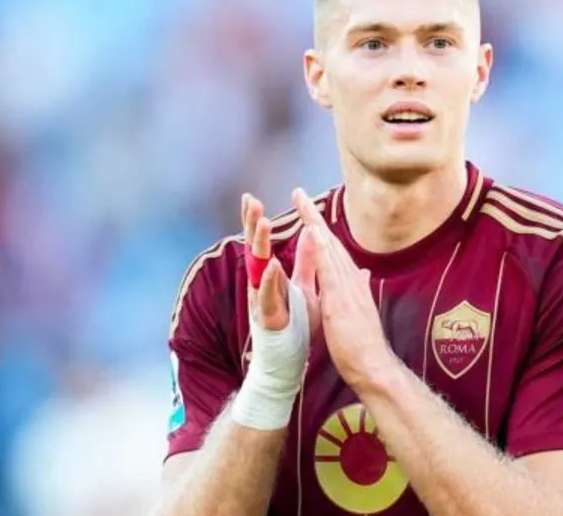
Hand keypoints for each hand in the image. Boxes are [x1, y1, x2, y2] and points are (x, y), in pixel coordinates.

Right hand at [232, 194, 317, 429]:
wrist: (289, 363)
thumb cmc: (295, 326)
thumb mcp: (305, 287)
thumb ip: (308, 261)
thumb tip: (313, 234)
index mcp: (272, 277)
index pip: (263, 243)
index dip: (257, 222)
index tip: (251, 197)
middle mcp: (263, 286)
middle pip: (255, 249)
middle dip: (251, 225)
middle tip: (249, 200)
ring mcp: (262, 301)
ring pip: (257, 268)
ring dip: (259, 245)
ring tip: (262, 221)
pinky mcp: (268, 318)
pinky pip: (268, 296)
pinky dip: (270, 280)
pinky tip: (273, 264)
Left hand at [292, 188, 398, 392]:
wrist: (373, 364)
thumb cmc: (363, 344)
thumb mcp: (360, 311)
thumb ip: (359, 289)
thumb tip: (362, 274)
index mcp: (352, 283)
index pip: (333, 250)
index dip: (321, 229)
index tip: (308, 212)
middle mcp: (350, 279)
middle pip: (330, 241)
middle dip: (313, 217)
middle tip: (299, 193)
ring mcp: (346, 287)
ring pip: (328, 248)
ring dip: (313, 223)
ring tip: (300, 202)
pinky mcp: (339, 298)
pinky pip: (328, 267)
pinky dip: (320, 247)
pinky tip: (311, 231)